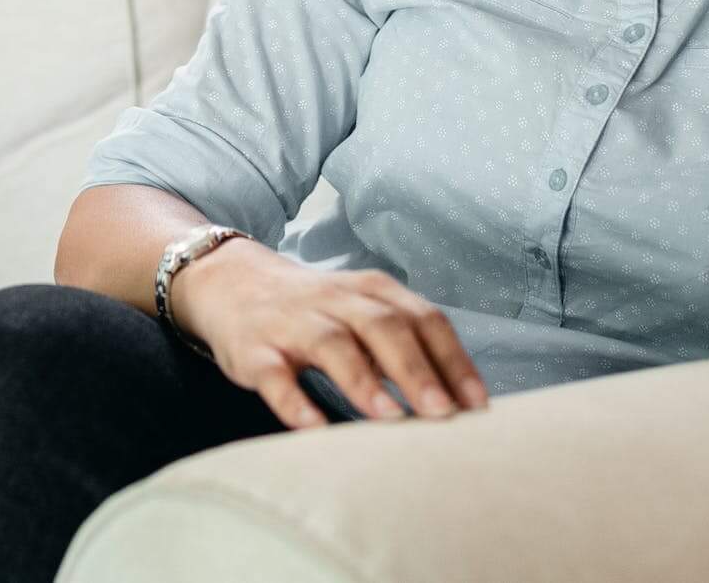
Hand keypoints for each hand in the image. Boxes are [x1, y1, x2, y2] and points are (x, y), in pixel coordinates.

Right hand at [169, 239, 488, 429]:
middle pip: (384, 327)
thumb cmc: (315, 311)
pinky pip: (274, 374)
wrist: (231, 282)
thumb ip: (406, 345)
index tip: (477, 406)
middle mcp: (336, 301)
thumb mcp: (362, 312)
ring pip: (333, 345)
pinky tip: (312, 427)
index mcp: (372, 292)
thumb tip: (459, 401)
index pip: (424, 319)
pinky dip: (293, 400)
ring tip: (389, 418)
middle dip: (416, 370)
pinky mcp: (255, 349)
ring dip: (363, 381)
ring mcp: (294, 324)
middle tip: (443, 414)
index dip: (453, 360)